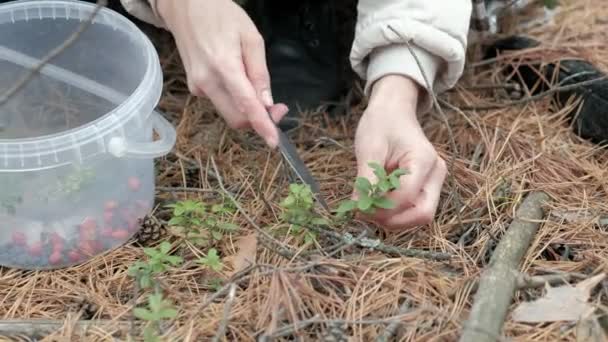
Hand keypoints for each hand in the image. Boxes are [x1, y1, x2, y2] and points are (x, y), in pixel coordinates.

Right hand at [157, 0, 287, 147]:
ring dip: (247, 110)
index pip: (246, 106)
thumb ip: (259, 73)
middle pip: (236, 118)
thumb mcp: (251, 38)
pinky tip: (237, 79)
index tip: (274, 141)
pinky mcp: (195, 87)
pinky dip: (234, 100)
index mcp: (224, 67)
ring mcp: (198, 87)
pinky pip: (220, 101)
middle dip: (258, 120)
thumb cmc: (221, 15)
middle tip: (277, 107)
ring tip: (256, 87)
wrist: (186, 6)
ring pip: (228, 112)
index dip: (262, 126)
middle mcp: (207, 82)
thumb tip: (267, 103)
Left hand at [354, 75, 446, 229]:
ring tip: (368, 207)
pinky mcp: (426, 187)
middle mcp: (436, 174)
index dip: (382, 208)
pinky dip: (395, 213)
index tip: (358, 208)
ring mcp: (434, 182)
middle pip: (422, 214)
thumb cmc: (381, 124)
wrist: (393, 112)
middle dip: (392, 220)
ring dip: (393, 219)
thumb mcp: (370, 149)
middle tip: (365, 214)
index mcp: (424, 160)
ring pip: (419, 216)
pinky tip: (377, 203)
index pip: (407, 196)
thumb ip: (367, 179)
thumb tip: (359, 208)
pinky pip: (413, 209)